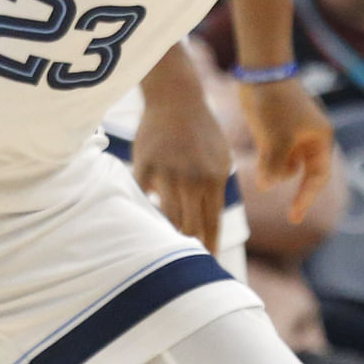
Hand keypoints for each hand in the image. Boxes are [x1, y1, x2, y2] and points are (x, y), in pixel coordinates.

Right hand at [133, 90, 231, 253]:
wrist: (176, 99)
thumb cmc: (202, 133)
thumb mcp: (220, 160)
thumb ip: (215, 191)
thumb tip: (208, 229)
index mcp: (214, 179)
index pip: (211, 224)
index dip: (209, 248)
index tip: (206, 263)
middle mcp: (191, 179)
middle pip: (189, 228)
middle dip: (188, 247)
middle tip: (185, 261)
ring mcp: (166, 173)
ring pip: (166, 219)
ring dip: (166, 234)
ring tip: (165, 247)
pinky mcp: (144, 168)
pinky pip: (143, 200)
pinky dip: (145, 211)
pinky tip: (144, 221)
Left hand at [239, 78, 333, 224]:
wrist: (261, 71)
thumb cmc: (274, 104)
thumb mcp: (275, 139)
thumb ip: (274, 167)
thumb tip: (267, 187)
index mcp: (321, 139)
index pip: (318, 177)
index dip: (307, 199)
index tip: (293, 219)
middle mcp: (311, 138)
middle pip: (303, 173)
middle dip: (289, 182)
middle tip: (286, 208)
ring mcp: (294, 134)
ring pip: (285, 164)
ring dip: (274, 168)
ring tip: (262, 158)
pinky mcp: (277, 129)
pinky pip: (274, 153)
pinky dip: (267, 160)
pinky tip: (258, 157)